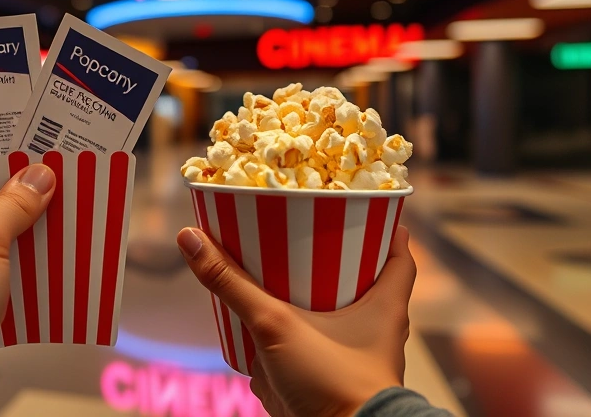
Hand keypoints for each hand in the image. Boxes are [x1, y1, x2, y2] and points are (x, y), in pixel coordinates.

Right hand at [176, 225, 416, 416]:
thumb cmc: (332, 383)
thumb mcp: (274, 324)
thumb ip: (231, 284)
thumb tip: (191, 238)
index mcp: (384, 308)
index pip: (400, 257)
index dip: (388, 229)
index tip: (367, 207)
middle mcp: (375, 331)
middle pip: (363, 282)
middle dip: (335, 260)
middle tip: (306, 233)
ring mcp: (351, 358)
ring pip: (335, 318)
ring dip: (310, 298)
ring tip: (278, 272)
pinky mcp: (328, 380)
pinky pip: (312, 348)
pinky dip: (293, 334)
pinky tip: (264, 324)